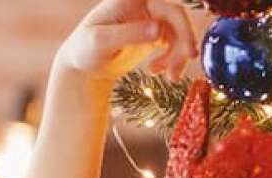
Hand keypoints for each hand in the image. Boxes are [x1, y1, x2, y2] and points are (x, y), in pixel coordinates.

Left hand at [52, 0, 198, 86]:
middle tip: (184, 66)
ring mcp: (150, 18)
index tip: (189, 51)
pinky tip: (158, 71)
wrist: (82, 65)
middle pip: (177, 18)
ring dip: (178, 55)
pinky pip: (173, 42)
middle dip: (183, 43)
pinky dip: (172, 58)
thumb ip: (129, 34)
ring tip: (169, 77)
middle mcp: (144, 3)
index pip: (167, 6)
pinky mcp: (153, 33)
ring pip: (178, 32)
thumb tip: (158, 30)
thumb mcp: (102, 42)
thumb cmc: (85, 50)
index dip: (182, 26)